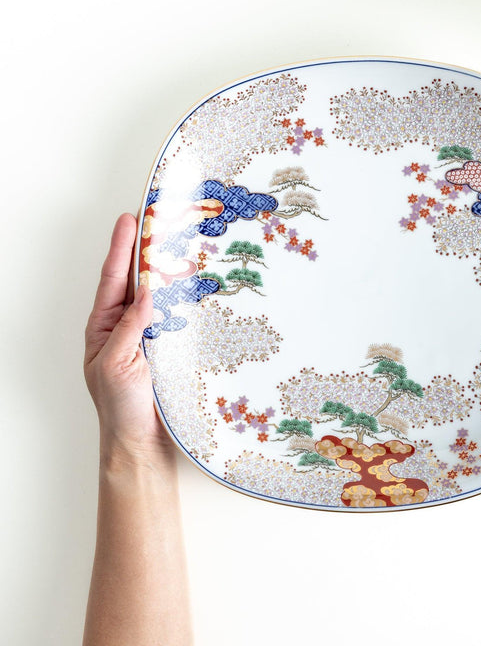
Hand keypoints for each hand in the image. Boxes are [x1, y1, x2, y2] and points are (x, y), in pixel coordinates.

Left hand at [84, 213, 171, 462]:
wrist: (142, 442)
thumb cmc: (120, 408)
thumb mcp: (117, 365)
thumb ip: (129, 328)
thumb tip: (146, 292)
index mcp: (104, 328)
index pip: (113, 280)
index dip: (121, 249)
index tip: (129, 220)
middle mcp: (125, 327)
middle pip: (136, 280)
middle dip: (145, 251)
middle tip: (158, 222)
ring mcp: (148, 336)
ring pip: (159, 295)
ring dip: (169, 272)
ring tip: (181, 247)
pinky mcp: (170, 347)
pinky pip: (177, 315)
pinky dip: (184, 297)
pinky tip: (194, 285)